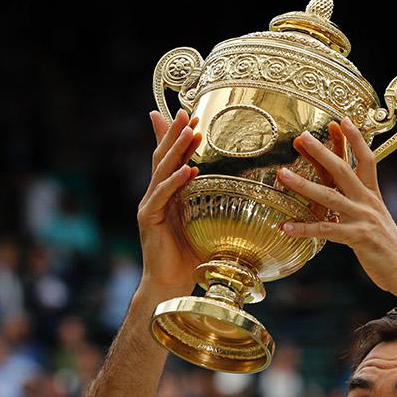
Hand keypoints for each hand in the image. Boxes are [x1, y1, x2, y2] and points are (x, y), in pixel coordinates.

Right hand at [137, 109, 202, 296]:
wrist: (171, 284)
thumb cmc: (193, 258)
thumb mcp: (209, 225)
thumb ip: (219, 208)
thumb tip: (248, 198)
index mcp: (169, 194)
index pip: (170, 158)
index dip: (176, 136)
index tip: (189, 114)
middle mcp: (155, 195)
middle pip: (163, 156)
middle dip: (175, 132)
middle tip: (187, 112)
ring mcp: (150, 205)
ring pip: (162, 169)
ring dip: (176, 148)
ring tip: (189, 131)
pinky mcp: (148, 218)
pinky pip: (162, 195)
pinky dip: (174, 181)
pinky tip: (187, 169)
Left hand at [276, 118, 396, 307]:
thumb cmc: (389, 250)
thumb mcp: (376, 223)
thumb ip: (359, 209)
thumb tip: (339, 203)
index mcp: (374, 196)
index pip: (367, 159)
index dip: (356, 139)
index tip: (342, 119)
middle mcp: (369, 203)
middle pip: (344, 170)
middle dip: (322, 152)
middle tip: (303, 136)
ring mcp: (363, 219)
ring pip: (330, 196)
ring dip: (304, 184)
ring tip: (283, 174)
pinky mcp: (358, 238)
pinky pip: (326, 230)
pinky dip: (304, 228)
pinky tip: (285, 227)